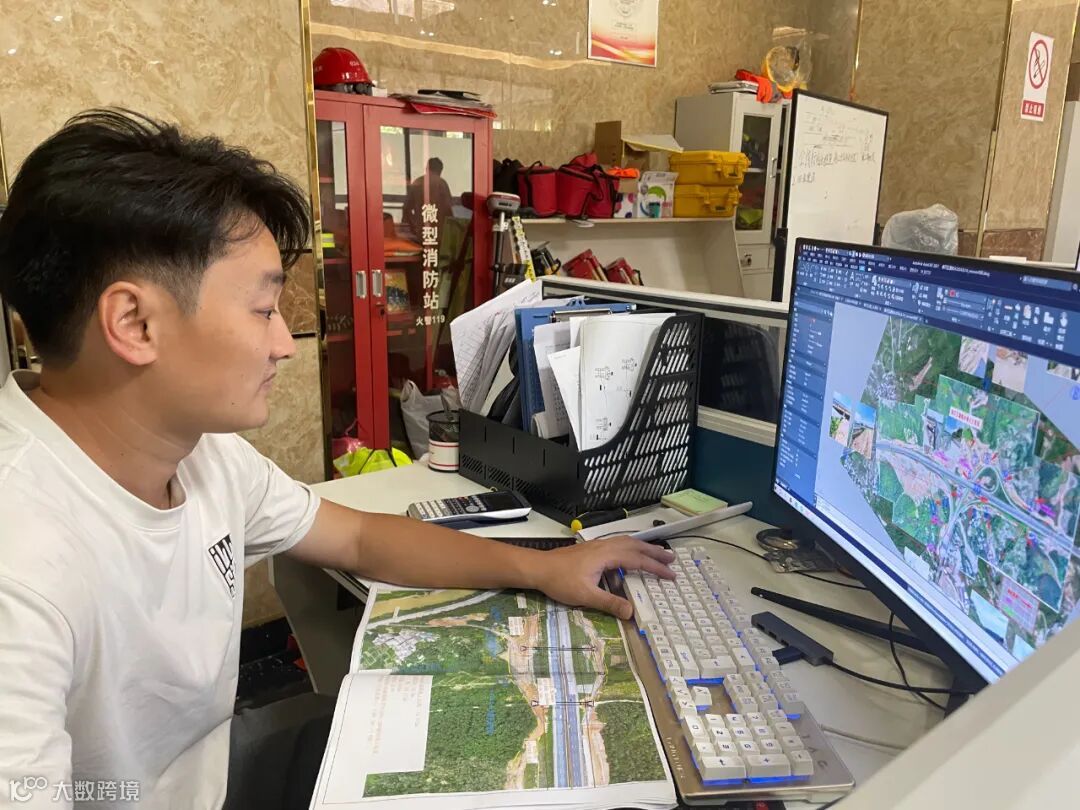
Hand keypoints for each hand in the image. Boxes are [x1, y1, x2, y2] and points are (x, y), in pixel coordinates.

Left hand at [531, 536, 675, 619]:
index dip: (655, 567)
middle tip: (672, 558)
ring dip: (644, 547)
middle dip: (654, 552)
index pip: (637, 560)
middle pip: (635, 545)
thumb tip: (632, 613)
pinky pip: (618, 543)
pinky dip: (631, 546)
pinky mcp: (592, 548)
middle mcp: (605, 546)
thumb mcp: (586, 595)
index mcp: (606, 555)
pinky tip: (630, 553)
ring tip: (657, 553)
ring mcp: (598, 545)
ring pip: (626, 541)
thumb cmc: (560, 581)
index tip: (671, 575)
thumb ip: (609, 603)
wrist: (538, 567)